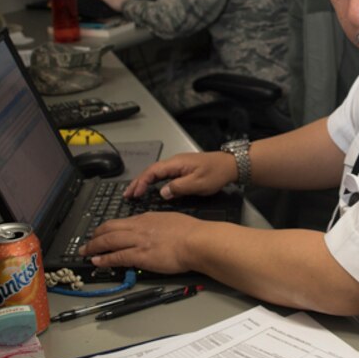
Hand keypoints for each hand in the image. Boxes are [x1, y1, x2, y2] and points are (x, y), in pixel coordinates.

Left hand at [80, 212, 202, 273]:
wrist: (196, 241)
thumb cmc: (191, 232)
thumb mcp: (172, 221)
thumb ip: (160, 225)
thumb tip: (157, 231)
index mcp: (148, 218)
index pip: (122, 222)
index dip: (109, 228)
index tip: (104, 233)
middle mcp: (139, 227)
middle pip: (110, 228)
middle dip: (96, 235)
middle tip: (88, 241)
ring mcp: (138, 241)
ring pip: (109, 241)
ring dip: (94, 247)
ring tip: (85, 252)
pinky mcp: (140, 255)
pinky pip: (116, 256)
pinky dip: (104, 259)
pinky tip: (96, 261)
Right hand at [123, 151, 237, 199]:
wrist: (230, 165)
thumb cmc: (216, 173)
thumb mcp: (197, 183)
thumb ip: (178, 188)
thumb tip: (162, 193)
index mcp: (176, 163)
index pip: (152, 171)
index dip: (141, 182)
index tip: (134, 194)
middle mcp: (175, 162)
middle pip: (151, 171)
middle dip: (138, 182)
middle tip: (127, 195)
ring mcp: (179, 165)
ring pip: (156, 173)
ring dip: (144, 182)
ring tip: (135, 193)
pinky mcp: (183, 170)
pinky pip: (164, 175)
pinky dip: (154, 182)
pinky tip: (151, 189)